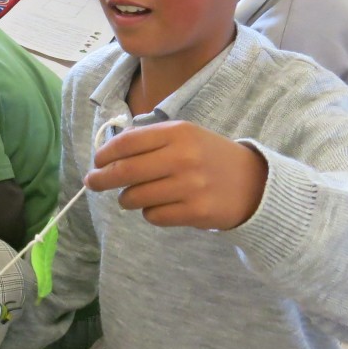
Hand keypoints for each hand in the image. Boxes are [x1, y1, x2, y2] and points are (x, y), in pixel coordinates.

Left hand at [85, 121, 268, 229]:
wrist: (254, 183)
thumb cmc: (208, 157)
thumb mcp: (184, 136)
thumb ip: (148, 141)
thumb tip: (106, 156)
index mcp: (178, 132)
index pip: (127, 143)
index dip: (104, 155)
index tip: (97, 162)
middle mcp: (183, 157)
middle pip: (125, 172)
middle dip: (101, 179)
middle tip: (93, 183)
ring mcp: (190, 186)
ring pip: (135, 197)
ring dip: (127, 199)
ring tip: (135, 195)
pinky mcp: (196, 212)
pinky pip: (154, 216)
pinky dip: (151, 213)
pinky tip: (162, 205)